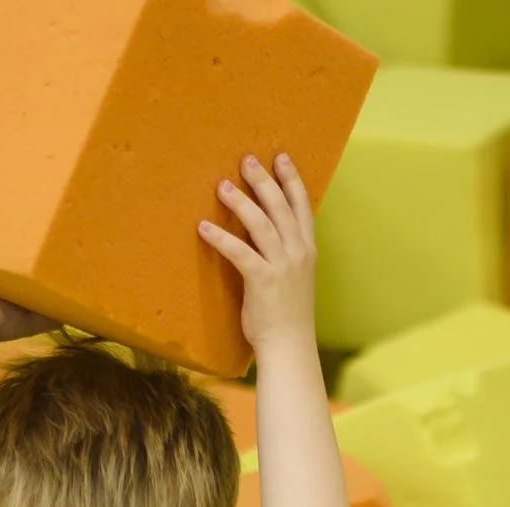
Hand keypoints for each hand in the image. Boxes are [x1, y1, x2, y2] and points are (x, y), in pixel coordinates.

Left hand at [200, 154, 317, 353]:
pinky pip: (239, 252)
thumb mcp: (293, 277)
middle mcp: (298, 253)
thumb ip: (283, 253)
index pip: (301, 206)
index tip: (280, 157)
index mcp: (306, 250)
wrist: (290, 346)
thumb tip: (264, 234)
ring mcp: (282, 266)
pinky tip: (203, 227)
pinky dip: (220, 238)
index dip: (291, 179)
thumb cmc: (287, 315)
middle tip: (245, 160)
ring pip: (261, 224)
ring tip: (222, 186)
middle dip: (262, 180)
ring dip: (240, 202)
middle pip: (279, 207)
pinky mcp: (263, 281)